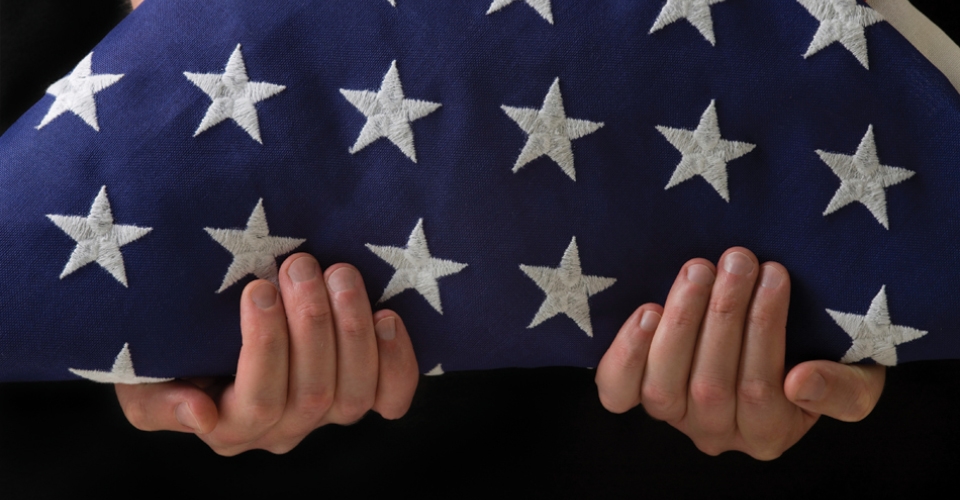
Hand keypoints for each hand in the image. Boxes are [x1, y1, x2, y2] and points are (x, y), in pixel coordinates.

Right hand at [115, 253, 419, 454]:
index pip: (259, 401)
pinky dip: (395, 359)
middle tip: (299, 264)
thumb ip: (159, 404)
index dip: (267, 346)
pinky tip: (386, 316)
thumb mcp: (144, 377)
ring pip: (353, 393)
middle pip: (313, 393)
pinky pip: (392, 397)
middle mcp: (283, 428)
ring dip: (352, 328)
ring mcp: (326, 414)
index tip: (258, 287)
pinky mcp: (363, 393)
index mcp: (232, 425)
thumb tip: (200, 413)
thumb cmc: (170, 350)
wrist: (207, 326)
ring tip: (338, 273)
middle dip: (311, 323)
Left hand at [595, 247, 884, 459]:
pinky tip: (647, 312)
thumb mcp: (857, 375)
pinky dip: (628, 354)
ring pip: (663, 387)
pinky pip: (618, 389)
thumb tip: (799, 382)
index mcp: (769, 434)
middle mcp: (717, 433)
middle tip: (738, 259)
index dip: (765, 329)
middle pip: (712, 385)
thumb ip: (842, 390)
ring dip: (681, 322)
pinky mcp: (636, 392)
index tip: (775, 272)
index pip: (761, 389)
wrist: (783, 337)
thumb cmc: (824, 354)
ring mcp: (673, 416)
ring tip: (699, 270)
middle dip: (724, 315)